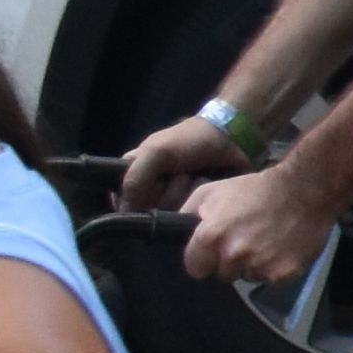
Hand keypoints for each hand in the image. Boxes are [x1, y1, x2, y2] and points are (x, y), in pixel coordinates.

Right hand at [113, 111, 244, 214]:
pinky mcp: (193, 206)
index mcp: (134, 172)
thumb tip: (126, 211)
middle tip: (178, 172)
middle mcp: (150, 189)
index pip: (120, 199)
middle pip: (146, 210)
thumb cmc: (190, 140)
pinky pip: (188, 215)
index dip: (131, 198)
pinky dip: (197, 197)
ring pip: (168, 212)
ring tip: (194, 173)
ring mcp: (173, 199)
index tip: (148, 185)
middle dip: (165, 191)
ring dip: (183, 191)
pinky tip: (205, 182)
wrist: (231, 138)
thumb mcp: (156, 152)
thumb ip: (135, 178)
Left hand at [176, 163, 340, 289]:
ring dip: (252, 264)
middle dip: (229, 261)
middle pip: (222, 274)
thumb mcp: (213, 191)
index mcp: (211, 236)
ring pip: (247, 277)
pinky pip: (270, 280)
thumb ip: (188, 212)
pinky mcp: (283, 275)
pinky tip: (281, 249)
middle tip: (245, 240)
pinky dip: (274, 268)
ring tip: (266, 241)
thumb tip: (175, 229)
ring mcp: (259, 266)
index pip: (194, 268)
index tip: (213, 251)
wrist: (305, 189)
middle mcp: (233, 255)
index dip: (203, 259)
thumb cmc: (255, 188)